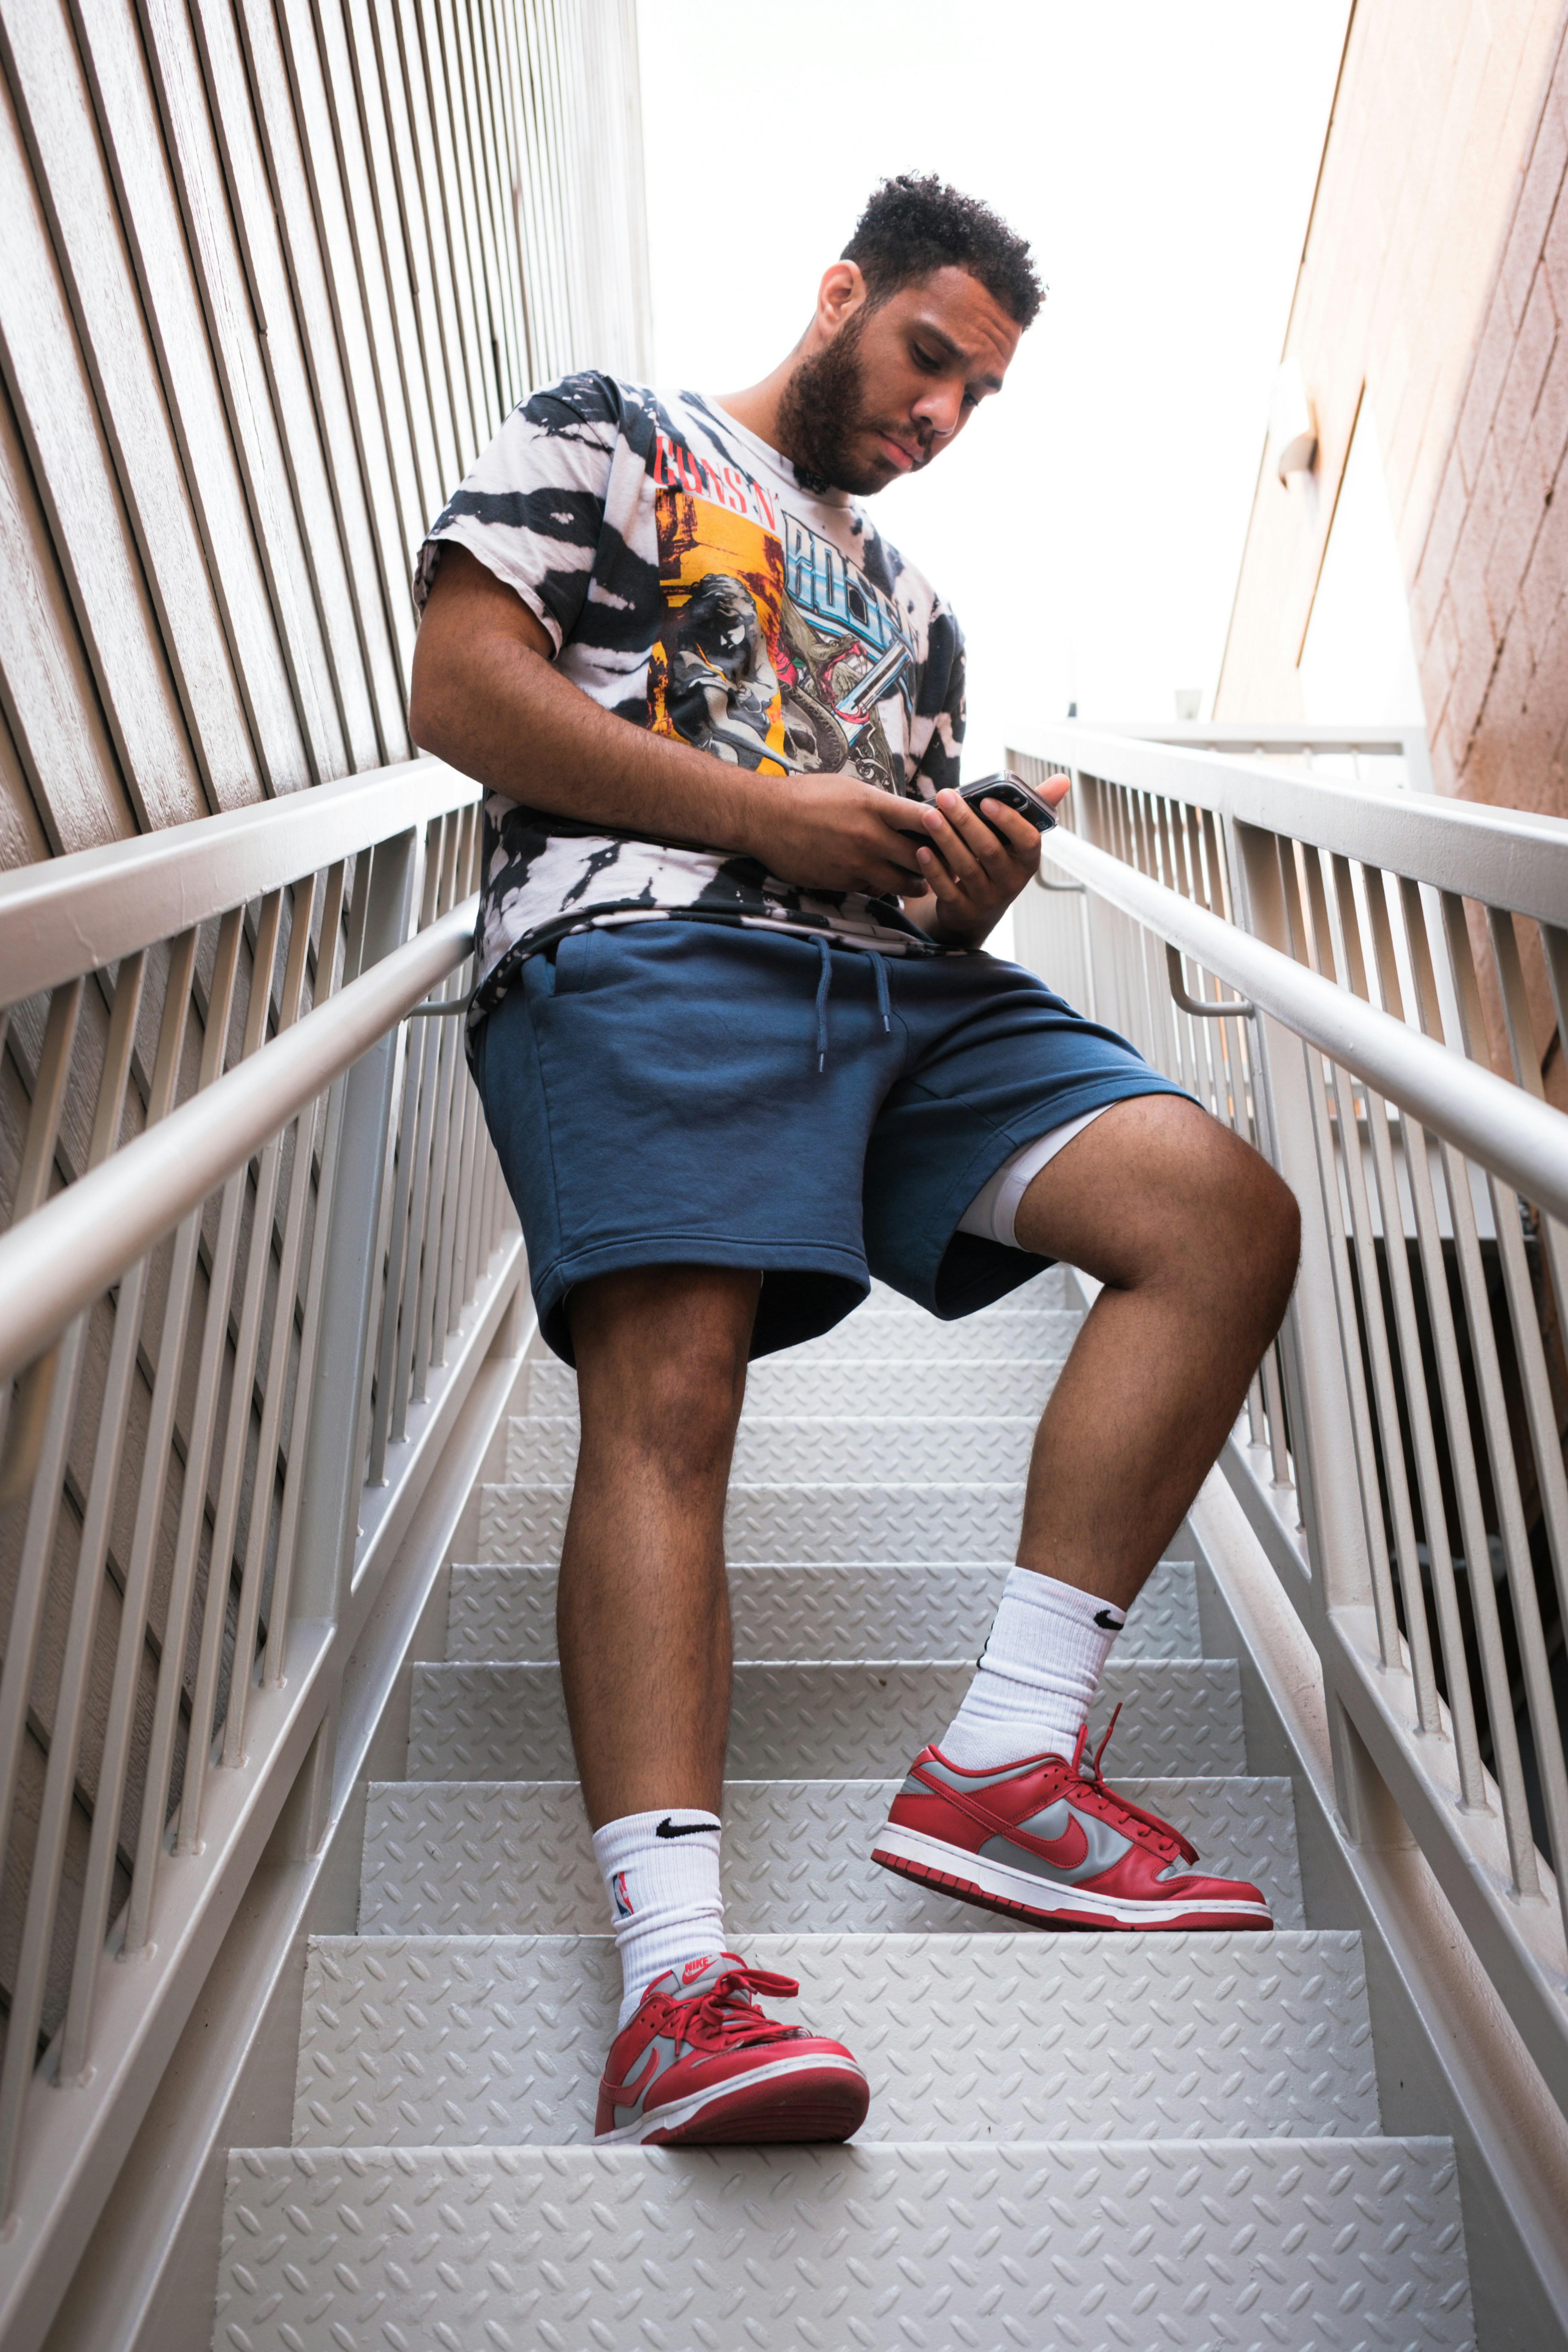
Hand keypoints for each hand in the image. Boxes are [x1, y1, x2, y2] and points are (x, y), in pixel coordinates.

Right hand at [738, 772, 933, 896]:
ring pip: (902, 882)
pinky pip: (873, 889)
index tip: (951, 830)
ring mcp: (856, 862)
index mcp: (873, 805)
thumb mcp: (848, 787)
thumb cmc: (806, 796)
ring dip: (916, 884)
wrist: (764, 818)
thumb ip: (879, 804)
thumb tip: (906, 815)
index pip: (924, 817)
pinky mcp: (842, 882)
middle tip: (948, 865)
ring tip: (922, 882)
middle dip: (936, 863)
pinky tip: (886, 884)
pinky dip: (883, 888)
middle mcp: (869, 836)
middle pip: (920, 856)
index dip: (944, 826)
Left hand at [905, 777, 1071, 945]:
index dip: (1008, 821)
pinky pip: (948, 890)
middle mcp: (1011, 882)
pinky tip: (922, 849)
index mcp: (1027, 860)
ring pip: (967, 868)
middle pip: (989, 850)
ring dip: (946, 839)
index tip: (986, 799)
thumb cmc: (997, 861)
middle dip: (966, 821)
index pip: (1027, 841)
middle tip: (945, 796)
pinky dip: (934, 870)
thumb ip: (1034, 808)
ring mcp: (987, 899)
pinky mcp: (963, 911)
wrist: (977, 911)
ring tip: (929, 815)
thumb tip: (1063, 779)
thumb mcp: (1016, 839)